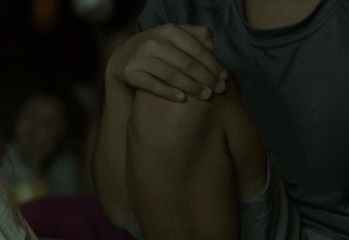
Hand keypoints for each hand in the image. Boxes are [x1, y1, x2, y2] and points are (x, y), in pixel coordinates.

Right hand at [105, 23, 227, 101]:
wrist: (124, 58)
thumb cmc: (158, 48)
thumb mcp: (175, 37)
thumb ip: (195, 36)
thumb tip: (212, 46)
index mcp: (169, 31)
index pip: (197, 49)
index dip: (213, 64)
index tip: (225, 76)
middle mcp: (153, 41)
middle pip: (186, 63)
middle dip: (206, 77)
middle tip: (219, 89)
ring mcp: (140, 57)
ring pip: (171, 74)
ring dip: (191, 87)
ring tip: (206, 96)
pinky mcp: (129, 72)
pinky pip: (152, 85)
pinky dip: (168, 92)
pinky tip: (182, 99)